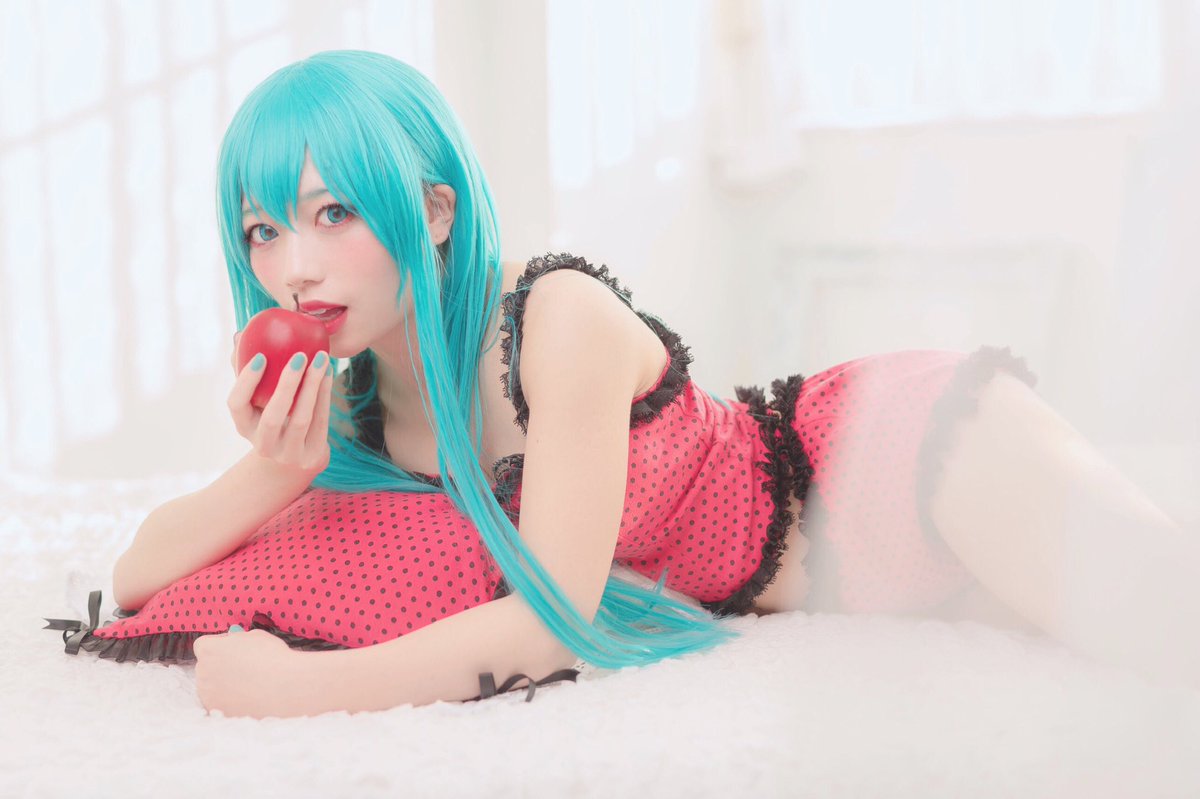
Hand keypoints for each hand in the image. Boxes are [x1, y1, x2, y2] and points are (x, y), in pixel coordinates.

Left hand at [193, 627, 311, 718]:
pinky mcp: (216, 711)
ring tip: (248, 683)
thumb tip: (233, 643)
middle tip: (242, 667)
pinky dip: (228, 700)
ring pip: (210, 686)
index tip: (234, 648)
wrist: (286, 687)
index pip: (203, 645)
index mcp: (209, 649)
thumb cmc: (273, 657)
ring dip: (222, 684)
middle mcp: (202, 671)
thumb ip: (238, 639)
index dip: (219, 645)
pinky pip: (218, 703)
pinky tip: (246, 696)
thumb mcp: (255, 636)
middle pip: (205, 666)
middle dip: (219, 665)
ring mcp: (207, 694)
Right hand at [228, 331, 332, 474]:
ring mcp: (288, 454)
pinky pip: (321, 421)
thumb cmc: (273, 414)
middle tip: (299, 355)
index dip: (246, 381)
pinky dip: (325, 395)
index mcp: (244, 426)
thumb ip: (248, 369)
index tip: (260, 356)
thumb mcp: (257, 399)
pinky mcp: (311, 456)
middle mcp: (263, 444)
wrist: (296, 456)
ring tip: (321, 358)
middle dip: (286, 384)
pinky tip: (328, 373)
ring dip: (312, 386)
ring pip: (302, 418)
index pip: (237, 404)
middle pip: (273, 416)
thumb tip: (240, 335)